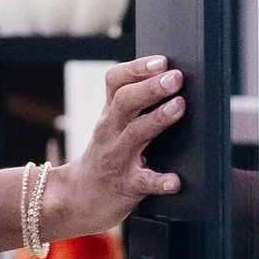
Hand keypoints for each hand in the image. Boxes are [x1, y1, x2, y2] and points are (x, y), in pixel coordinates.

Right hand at [44, 55, 185, 239]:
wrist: (79, 198)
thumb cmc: (106, 155)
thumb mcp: (112, 124)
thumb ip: (134, 103)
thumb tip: (170, 78)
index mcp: (110, 114)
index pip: (115, 81)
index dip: (137, 67)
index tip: (161, 60)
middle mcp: (111, 132)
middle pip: (125, 102)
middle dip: (151, 87)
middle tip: (175, 78)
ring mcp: (118, 158)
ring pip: (135, 134)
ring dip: (157, 119)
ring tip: (179, 106)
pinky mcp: (128, 185)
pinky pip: (145, 182)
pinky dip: (160, 181)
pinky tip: (175, 180)